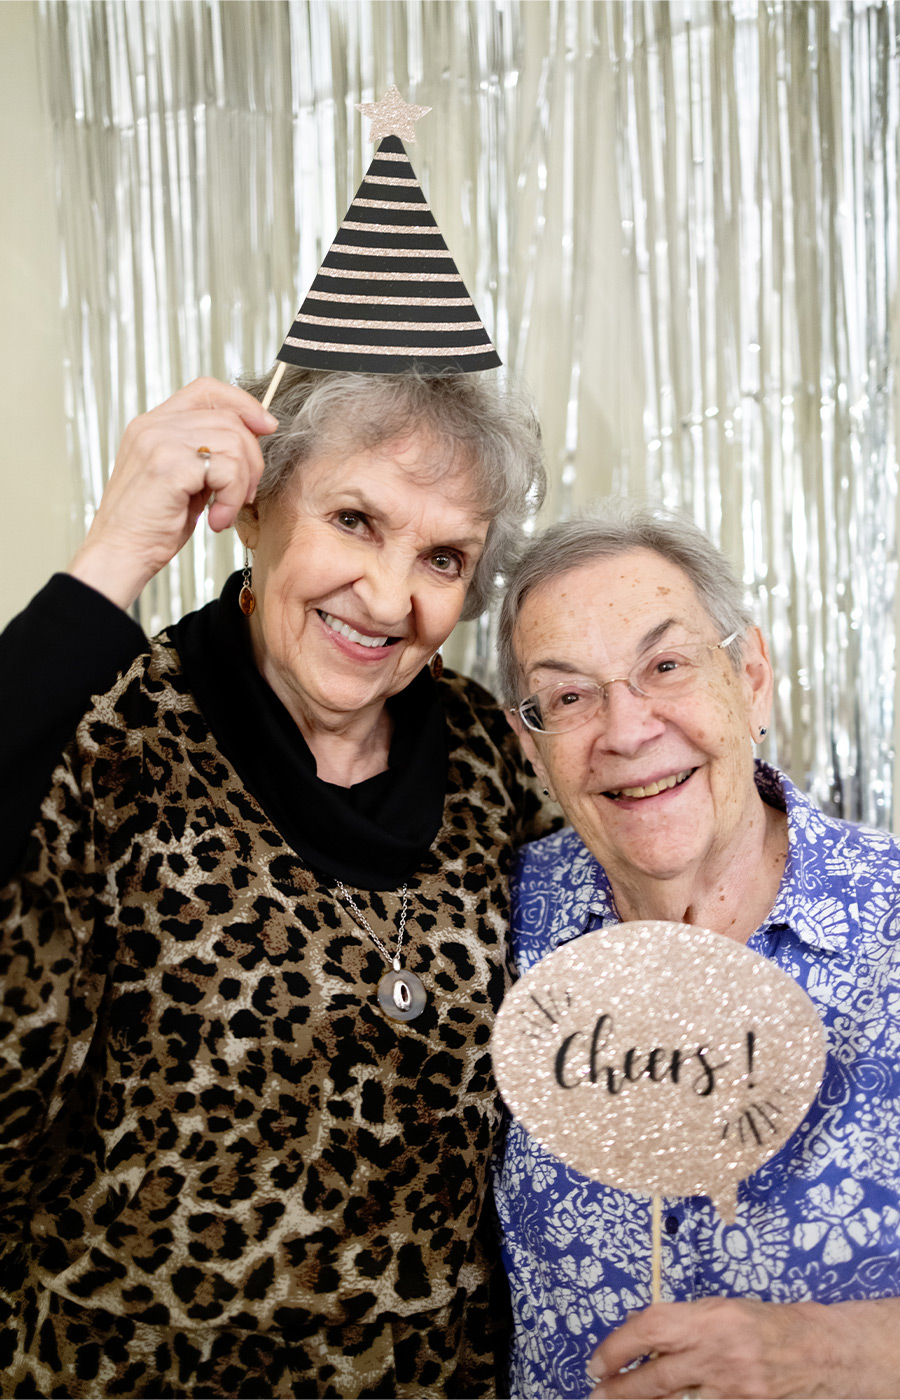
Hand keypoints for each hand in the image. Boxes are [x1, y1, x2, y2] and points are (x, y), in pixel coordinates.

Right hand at [68, 377, 277, 608]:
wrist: (119, 555)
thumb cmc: (150, 526)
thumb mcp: (183, 480)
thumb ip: (208, 455)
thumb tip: (253, 438)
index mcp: (154, 425)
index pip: (206, 390)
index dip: (243, 403)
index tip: (265, 427)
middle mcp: (153, 426)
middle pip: (229, 419)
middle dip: (251, 460)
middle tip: (243, 495)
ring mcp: (159, 442)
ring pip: (234, 443)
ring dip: (242, 483)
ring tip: (225, 510)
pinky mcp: (169, 466)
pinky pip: (227, 469)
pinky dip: (231, 498)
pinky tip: (216, 519)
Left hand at [587, 1296, 899, 1398]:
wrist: (821, 1352)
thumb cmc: (767, 1324)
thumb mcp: (721, 1310)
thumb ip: (682, 1324)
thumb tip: (637, 1335)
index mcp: (710, 1318)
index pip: (649, 1329)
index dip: (616, 1347)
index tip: (597, 1361)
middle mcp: (719, 1353)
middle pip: (655, 1378)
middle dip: (619, 1389)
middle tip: (597, 1393)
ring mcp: (733, 1388)